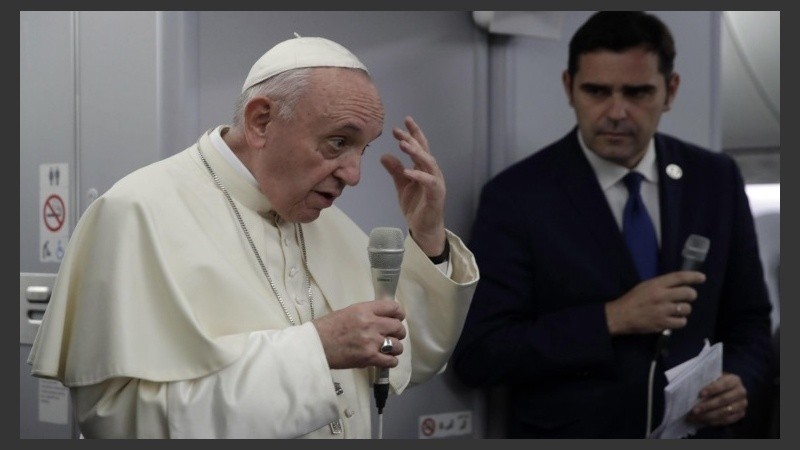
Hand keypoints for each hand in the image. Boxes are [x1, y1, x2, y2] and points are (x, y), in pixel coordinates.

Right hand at [312, 299, 405, 369]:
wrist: (315, 345)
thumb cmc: (327, 328)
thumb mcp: (349, 312)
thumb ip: (367, 314)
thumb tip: (383, 317)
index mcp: (365, 310)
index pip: (393, 308)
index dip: (398, 314)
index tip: (397, 319)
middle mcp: (371, 323)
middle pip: (398, 327)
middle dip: (398, 332)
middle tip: (392, 336)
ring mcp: (371, 341)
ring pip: (397, 345)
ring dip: (395, 348)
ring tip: (388, 350)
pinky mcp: (369, 357)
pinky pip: (391, 360)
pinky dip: (391, 361)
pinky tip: (385, 360)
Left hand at [380, 115, 446, 256]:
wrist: (424, 228)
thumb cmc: (416, 206)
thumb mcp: (401, 185)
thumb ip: (395, 170)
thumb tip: (384, 155)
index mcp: (424, 168)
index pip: (419, 147)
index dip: (412, 134)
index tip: (401, 123)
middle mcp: (432, 172)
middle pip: (424, 151)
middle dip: (413, 138)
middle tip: (399, 130)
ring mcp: (436, 183)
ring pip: (428, 163)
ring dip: (417, 153)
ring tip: (403, 145)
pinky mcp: (436, 195)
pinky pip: (429, 183)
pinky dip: (419, 176)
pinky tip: (408, 171)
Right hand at [605, 270, 705, 334]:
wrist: (621, 316)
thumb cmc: (633, 299)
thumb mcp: (645, 286)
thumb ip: (662, 285)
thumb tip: (679, 285)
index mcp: (656, 284)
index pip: (679, 277)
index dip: (693, 276)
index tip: (702, 278)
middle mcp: (661, 296)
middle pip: (688, 293)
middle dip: (691, 295)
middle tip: (687, 297)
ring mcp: (663, 311)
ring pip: (686, 308)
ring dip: (684, 309)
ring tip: (677, 310)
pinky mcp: (663, 324)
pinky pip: (681, 322)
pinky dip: (680, 321)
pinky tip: (674, 319)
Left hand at [687, 372, 747, 426]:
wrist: (728, 390)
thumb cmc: (716, 383)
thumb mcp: (713, 378)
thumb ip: (706, 382)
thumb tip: (691, 389)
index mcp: (734, 380)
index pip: (723, 384)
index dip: (712, 389)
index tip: (700, 394)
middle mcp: (741, 392)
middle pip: (723, 400)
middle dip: (707, 406)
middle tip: (694, 410)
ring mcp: (742, 404)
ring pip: (724, 412)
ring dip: (708, 416)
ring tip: (695, 417)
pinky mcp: (741, 414)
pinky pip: (727, 420)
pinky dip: (713, 421)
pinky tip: (702, 421)